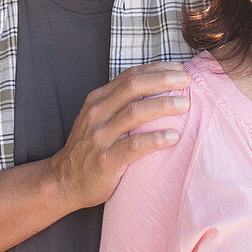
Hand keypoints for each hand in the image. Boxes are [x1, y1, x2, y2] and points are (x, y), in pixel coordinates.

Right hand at [47, 62, 189, 212]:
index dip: (156, 69)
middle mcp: (97, 113)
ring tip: (185, 105)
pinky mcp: (106, 160)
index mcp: (98, 99)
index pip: (130, 76)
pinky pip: (134, 146)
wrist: (64, 182)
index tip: (179, 69)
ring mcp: (100, 136)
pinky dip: (156, 139)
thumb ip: (120, 104)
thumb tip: (157, 89)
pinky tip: (174, 137)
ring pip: (135, 112)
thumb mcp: (99, 118)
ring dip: (163, 106)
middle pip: (133, 87)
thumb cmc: (90, 148)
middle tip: (187, 81)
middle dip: (163, 80)